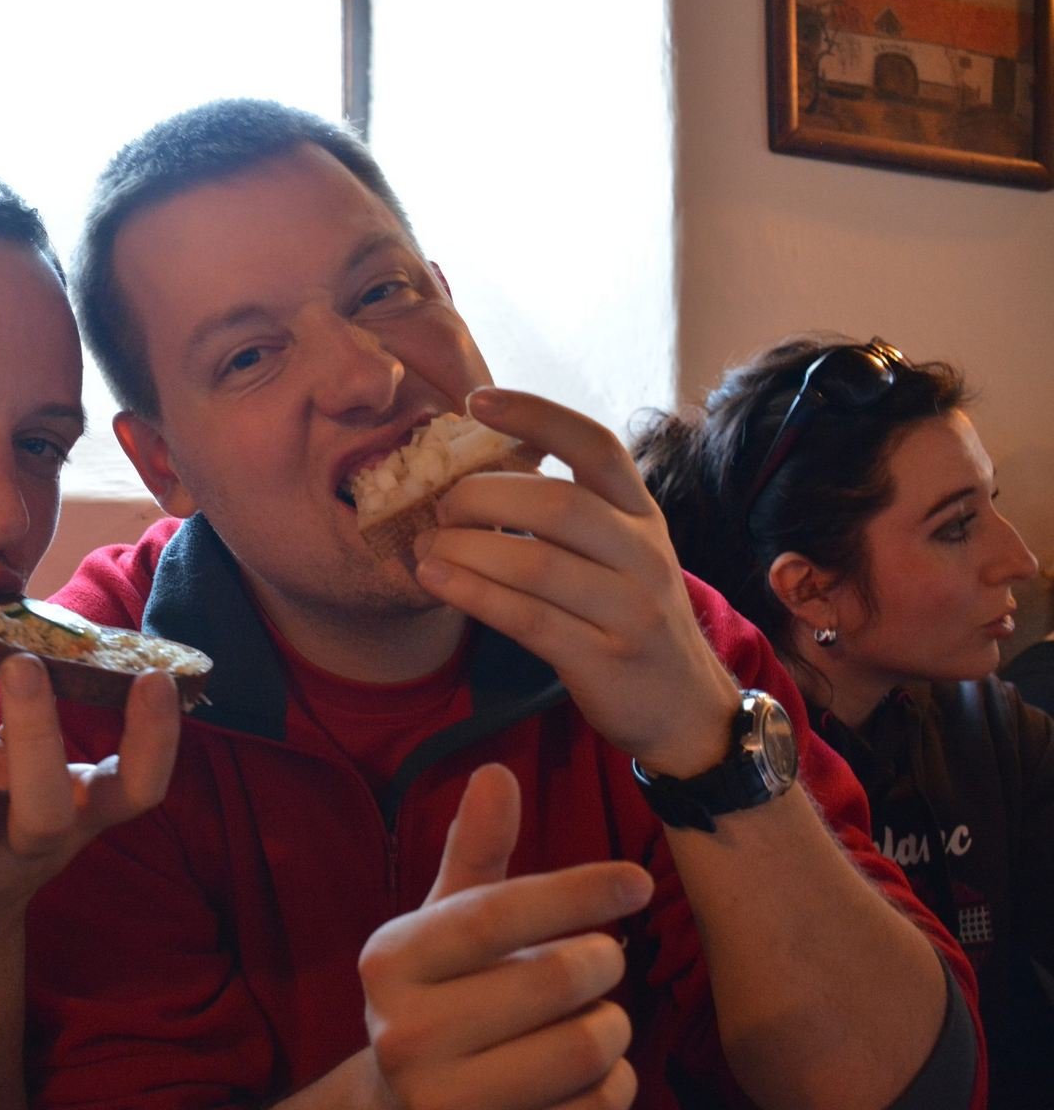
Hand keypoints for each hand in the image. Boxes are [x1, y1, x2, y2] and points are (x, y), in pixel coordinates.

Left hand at [0, 640, 180, 950]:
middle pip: (45, 811)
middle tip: (23, 662)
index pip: (137, 794)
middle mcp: (32, 850)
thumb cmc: (7, 821)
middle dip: (35, 735)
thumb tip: (44, 625)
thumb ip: (52, 724)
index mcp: (83, 819)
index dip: (155, 742)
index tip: (155, 678)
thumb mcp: (47, 786)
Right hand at [358, 765, 651, 1109]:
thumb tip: (496, 772)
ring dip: (614, 1025)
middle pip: (557, 980)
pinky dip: (616, 1084)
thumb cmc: (441, 992)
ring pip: (586, 1048)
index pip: (498, 913)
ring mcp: (441, 1104)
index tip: (636, 882)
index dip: (577, 890)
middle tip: (605, 961)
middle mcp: (403, 1033)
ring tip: (597, 1016)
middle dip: (604, 963)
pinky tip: (595, 1068)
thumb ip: (478, 850)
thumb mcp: (445, 920)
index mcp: (390, 959)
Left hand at [413, 388, 740, 776]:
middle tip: (439, 506)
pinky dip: (472, 594)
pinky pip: (528, 618)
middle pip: (557, 505)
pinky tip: (435, 581)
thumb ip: (567, 514)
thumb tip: (475, 474)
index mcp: (642, 514)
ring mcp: (630, 609)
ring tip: (425, 547)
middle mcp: (644, 554)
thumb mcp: (618, 553)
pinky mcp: (604, 659)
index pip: (595, 446)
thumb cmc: (630, 617)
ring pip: (536, 564)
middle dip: (482, 497)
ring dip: (466, 550)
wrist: (685, 709)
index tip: (474, 400)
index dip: (536, 415)